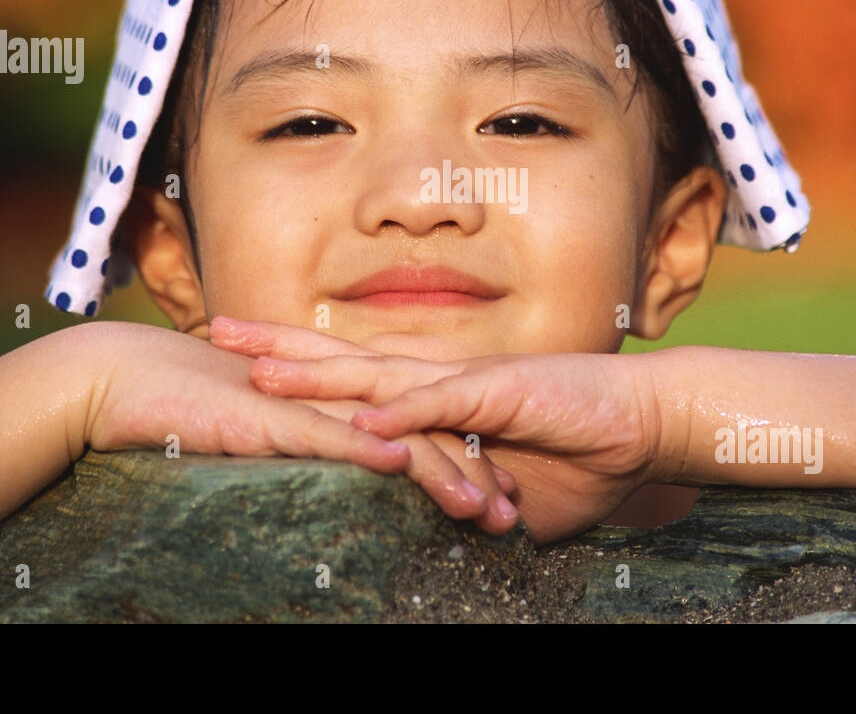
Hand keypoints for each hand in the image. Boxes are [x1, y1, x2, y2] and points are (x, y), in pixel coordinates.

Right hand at [86, 321, 516, 532]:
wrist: (125, 381)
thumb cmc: (188, 415)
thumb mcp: (265, 445)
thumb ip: (308, 460)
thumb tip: (345, 492)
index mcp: (337, 406)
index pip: (413, 436)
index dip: (459, 465)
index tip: (497, 500)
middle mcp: (332, 400)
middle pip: (418, 436)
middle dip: (470, 474)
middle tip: (511, 513)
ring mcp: (304, 404)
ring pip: (389, 438)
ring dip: (440, 473)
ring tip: (482, 509)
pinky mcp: (270, 415)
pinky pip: (326, 433)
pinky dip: (365, 448)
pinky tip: (399, 465)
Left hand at [209, 317, 664, 543]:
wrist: (640, 424)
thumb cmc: (579, 454)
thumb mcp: (504, 488)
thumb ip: (463, 495)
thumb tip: (444, 524)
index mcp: (436, 394)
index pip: (352, 374)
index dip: (297, 363)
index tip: (241, 358)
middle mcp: (441, 379)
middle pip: (345, 358)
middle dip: (278, 346)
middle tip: (215, 330)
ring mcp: (467, 383)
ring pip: (379, 373)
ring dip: (319, 376)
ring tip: (260, 374)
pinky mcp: (503, 395)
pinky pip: (445, 404)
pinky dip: (404, 412)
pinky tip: (361, 416)